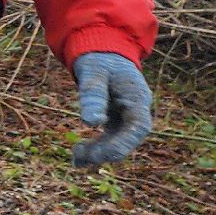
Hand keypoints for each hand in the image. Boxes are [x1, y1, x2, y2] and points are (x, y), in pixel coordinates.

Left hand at [71, 52, 152, 166]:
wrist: (101, 53)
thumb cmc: (99, 61)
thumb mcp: (94, 73)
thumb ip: (93, 95)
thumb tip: (90, 124)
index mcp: (138, 98)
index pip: (140, 127)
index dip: (124, 143)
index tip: (103, 154)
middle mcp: (137, 111)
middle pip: (128, 139)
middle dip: (107, 152)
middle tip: (81, 158)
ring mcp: (127, 118)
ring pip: (118, 142)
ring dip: (99, 153)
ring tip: (76, 161)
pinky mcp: (116, 121)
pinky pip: (108, 140)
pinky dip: (95, 149)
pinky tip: (78, 159)